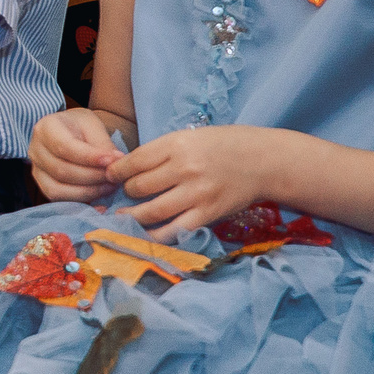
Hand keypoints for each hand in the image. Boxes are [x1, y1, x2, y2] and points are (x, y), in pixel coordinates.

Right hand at [30, 107, 120, 203]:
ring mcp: (36, 171)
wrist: (65, 131)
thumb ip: (102, 144)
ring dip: (88, 191)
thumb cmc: (79, 126)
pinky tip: (100, 201)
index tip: (112, 161)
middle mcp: (35, 150)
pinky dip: (81, 202)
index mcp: (45, 128)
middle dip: (92, 176)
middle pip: (61, 170)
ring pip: (58, 189)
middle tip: (115, 176)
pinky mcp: (43, 186)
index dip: (89, 157)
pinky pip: (59, 200)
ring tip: (110, 187)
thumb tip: (116, 163)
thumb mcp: (92, 125)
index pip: (64, 146)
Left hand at [112, 125, 280, 237]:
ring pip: (150, 211)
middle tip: (124, 195)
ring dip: (132, 216)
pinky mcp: (207, 214)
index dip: (116, 171)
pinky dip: (154, 235)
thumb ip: (160, 152)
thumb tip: (126, 168)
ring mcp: (196, 194)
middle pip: (139, 187)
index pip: (134, 161)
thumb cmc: (223, 146)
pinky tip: (143, 234)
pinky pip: (172, 231)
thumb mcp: (189, 138)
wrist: (262, 160)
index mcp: (177, 144)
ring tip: (123, 216)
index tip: (111, 176)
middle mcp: (185, 169)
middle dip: (126, 192)